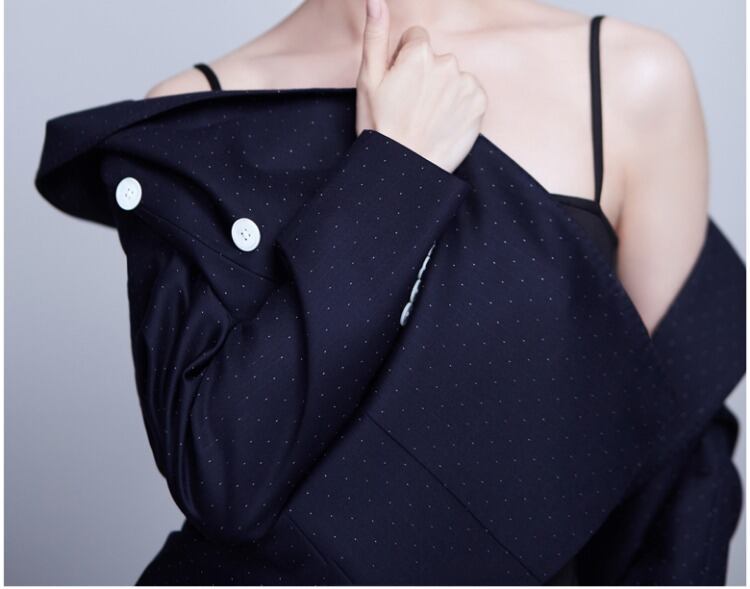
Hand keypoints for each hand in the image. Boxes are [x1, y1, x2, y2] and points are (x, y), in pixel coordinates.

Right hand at [355, 0, 487, 172]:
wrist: (404, 169)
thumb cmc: (380, 126)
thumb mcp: (368, 79)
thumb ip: (375, 34)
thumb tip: (375, 0)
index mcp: (419, 53)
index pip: (415, 39)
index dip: (403, 61)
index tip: (398, 86)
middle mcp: (447, 63)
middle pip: (436, 58)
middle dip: (425, 75)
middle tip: (410, 106)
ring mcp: (466, 84)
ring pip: (453, 76)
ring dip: (443, 91)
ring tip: (426, 118)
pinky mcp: (480, 104)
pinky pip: (470, 93)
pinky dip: (460, 105)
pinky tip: (443, 122)